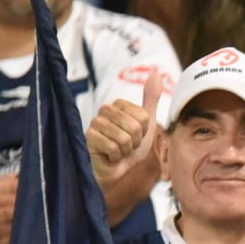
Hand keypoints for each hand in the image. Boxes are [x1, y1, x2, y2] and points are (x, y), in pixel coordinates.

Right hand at [86, 70, 163, 186]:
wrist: (118, 170)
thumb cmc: (131, 147)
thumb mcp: (147, 122)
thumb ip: (151, 98)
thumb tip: (156, 73)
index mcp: (119, 104)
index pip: (144, 117)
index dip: (144, 132)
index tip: (136, 136)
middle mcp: (105, 110)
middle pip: (134, 126)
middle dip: (135, 142)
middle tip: (127, 145)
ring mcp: (94, 123)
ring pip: (124, 137)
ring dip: (126, 150)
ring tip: (118, 150)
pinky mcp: (88, 138)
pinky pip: (113, 147)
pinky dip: (116, 156)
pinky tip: (110, 156)